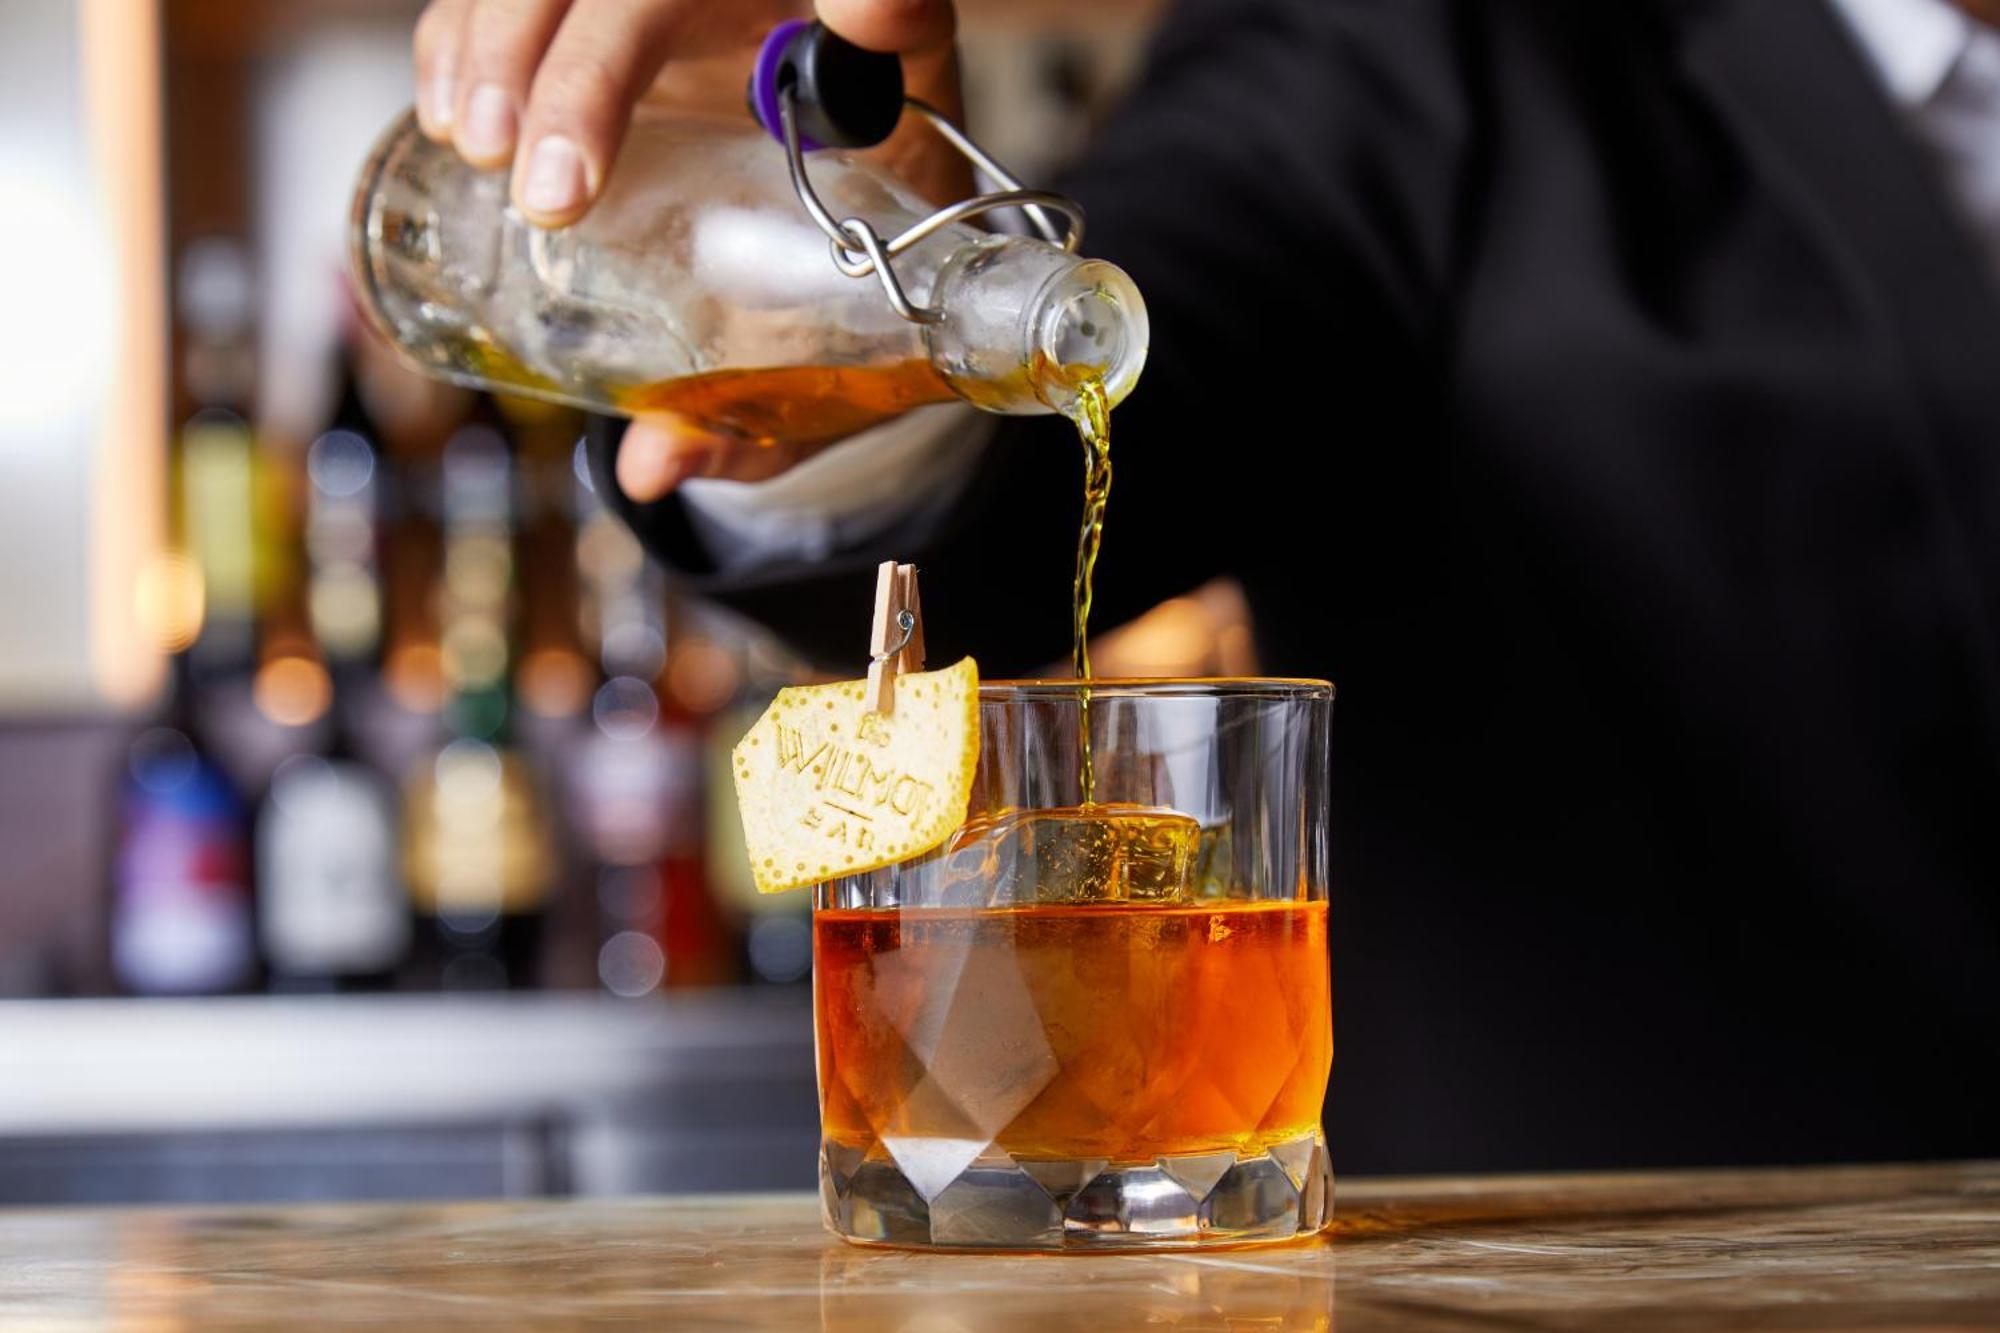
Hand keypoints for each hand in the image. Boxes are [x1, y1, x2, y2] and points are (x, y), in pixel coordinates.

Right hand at [413, 0, 966, 502]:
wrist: (821, 257)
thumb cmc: (842, 303)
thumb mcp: (826, 368)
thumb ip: (755, 419)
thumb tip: (651, 466)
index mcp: (878, 84)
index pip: (894, 9)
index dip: (876, 9)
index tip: (863, 19)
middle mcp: (782, 18)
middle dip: (591, 67)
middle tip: (546, 192)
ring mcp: (687, 6)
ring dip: (503, 37)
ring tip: (471, 146)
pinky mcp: (605, 14)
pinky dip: (465, 29)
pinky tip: (444, 109)